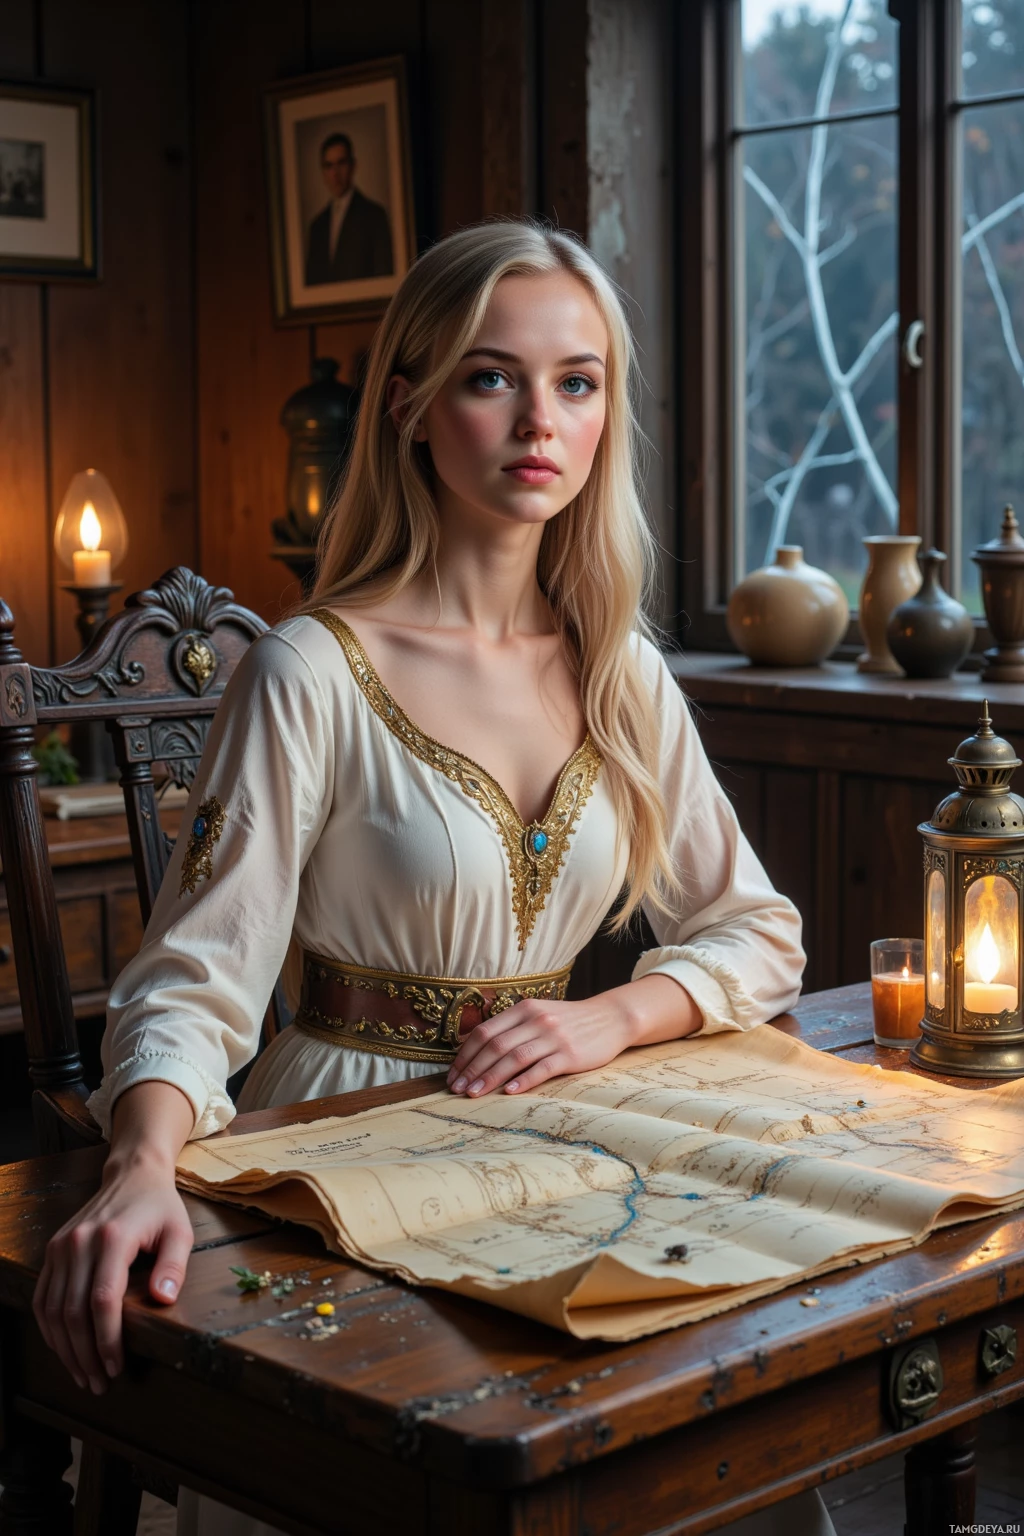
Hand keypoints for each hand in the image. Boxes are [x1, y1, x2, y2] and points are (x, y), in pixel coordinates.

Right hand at [33, 1152, 192, 1394]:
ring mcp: (61, 1246)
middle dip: (85, 1354)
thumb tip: (163, 1299)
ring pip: (52, 1310)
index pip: (103, 1300)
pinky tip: (64, 1349)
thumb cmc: (160, 1207)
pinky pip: (43, 1297)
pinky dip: (50, 1329)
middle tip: (99, 1383)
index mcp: (113, 1238)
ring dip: (65, 1349)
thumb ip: (174, 1265)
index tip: (117, 1366)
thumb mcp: (180, 1231)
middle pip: (73, 1312)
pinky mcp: (52, 1250)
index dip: (107, 1339)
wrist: (132, 1174)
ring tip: (83, 1375)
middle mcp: (80, 1242)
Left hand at [446, 974, 700, 1097]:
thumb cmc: (568, 1022)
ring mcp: (553, 1036)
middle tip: (457, 1088)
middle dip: (472, 1068)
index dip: (465, 1054)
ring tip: (474, 1093)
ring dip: (490, 1077)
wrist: (610, 1019)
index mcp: (523, 1009)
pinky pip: (542, 1068)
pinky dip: (523, 1080)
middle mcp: (536, 1020)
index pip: (485, 1032)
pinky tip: (509, 1092)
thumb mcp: (537, 1014)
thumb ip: (509, 1027)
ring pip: (514, 1057)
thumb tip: (471, 1044)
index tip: (452, 1074)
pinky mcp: (570, 1054)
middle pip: (495, 1045)